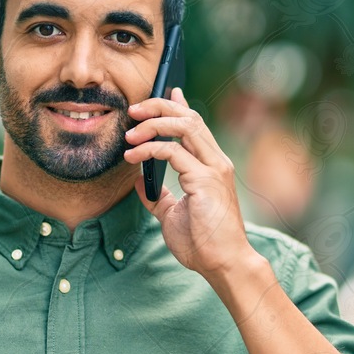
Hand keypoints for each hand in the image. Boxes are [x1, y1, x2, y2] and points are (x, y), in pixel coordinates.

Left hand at [123, 88, 256, 282]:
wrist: (223, 264)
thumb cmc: (203, 243)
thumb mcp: (172, 215)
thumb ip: (159, 196)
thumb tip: (141, 180)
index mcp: (212, 167)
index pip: (196, 125)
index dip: (180, 105)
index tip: (167, 89)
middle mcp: (216, 162)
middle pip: (189, 118)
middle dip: (160, 106)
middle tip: (134, 110)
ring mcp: (213, 169)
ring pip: (184, 126)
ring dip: (153, 123)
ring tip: (130, 132)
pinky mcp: (204, 180)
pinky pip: (173, 151)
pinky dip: (149, 149)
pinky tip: (133, 157)